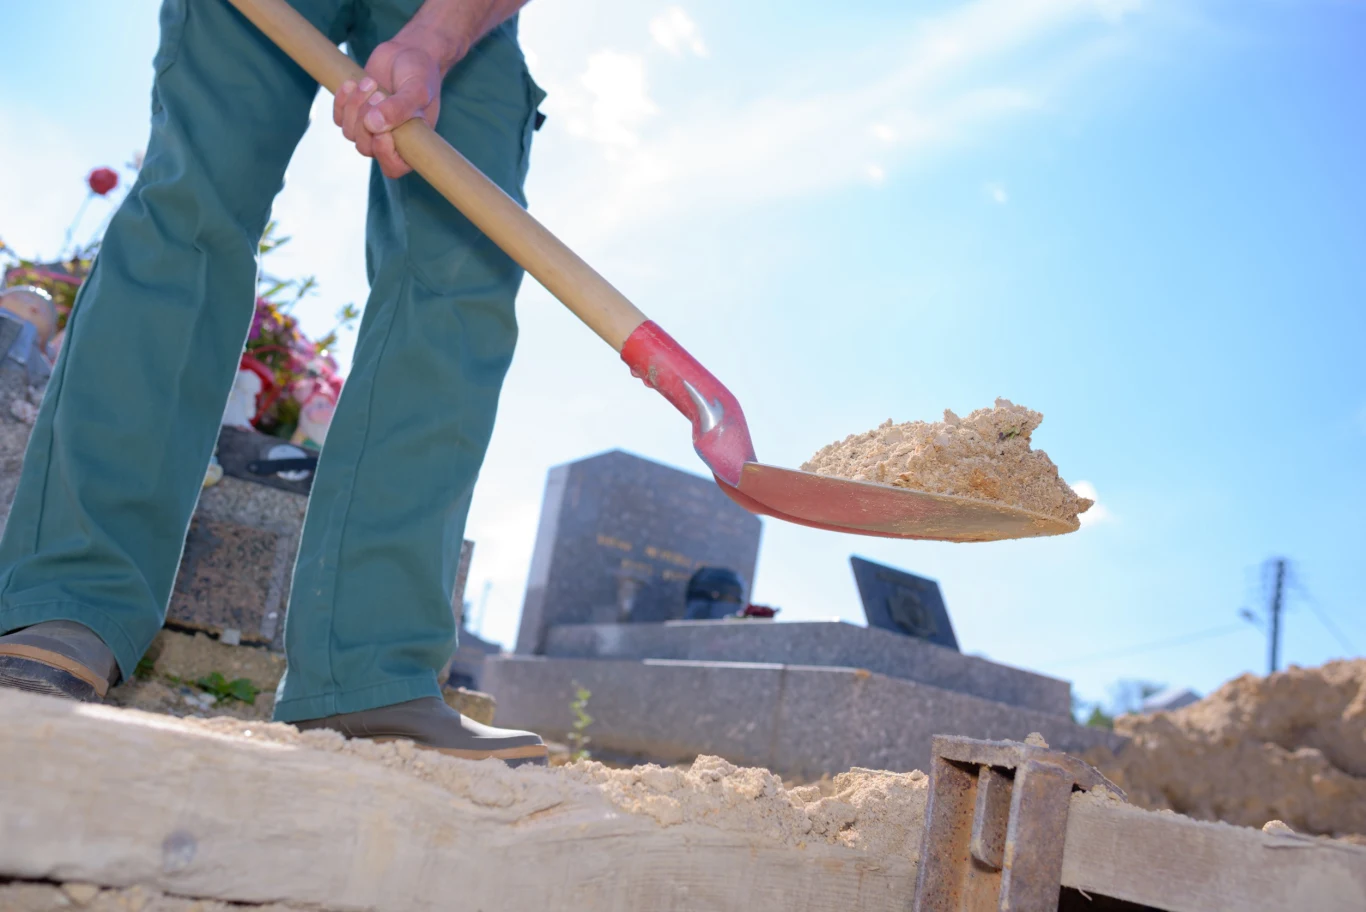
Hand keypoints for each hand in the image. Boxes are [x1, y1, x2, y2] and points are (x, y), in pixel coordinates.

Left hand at [333, 38, 447, 178]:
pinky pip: (338, 118)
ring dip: (355, 106)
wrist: (409, 52)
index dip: (384, 153)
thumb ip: (399, 109)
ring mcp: (370, 128)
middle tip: (378, 93)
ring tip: (370, 82)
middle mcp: (390, 141)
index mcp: (411, 144)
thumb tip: (373, 125)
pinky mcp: (354, 113)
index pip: (393, 167)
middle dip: (366, 121)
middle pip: (366, 148)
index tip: (383, 129)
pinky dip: (341, 100)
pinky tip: (352, 83)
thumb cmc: (421, 73)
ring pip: (350, 133)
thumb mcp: (417, 90)